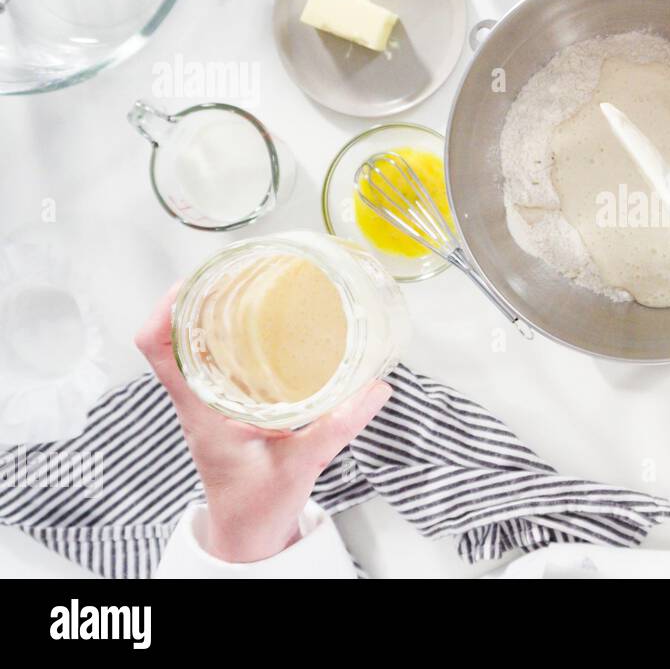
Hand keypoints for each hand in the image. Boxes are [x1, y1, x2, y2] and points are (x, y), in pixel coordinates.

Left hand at [135, 283, 391, 562]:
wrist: (248, 536)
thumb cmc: (259, 506)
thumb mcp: (300, 466)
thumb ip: (336, 428)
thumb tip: (376, 388)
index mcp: (201, 410)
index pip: (158, 349)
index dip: (167, 309)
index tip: (195, 280)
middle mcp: (198, 401)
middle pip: (175, 335)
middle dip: (197, 297)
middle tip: (235, 270)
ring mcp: (210, 405)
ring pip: (195, 346)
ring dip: (213, 314)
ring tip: (249, 287)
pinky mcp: (228, 410)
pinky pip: (219, 363)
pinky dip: (233, 337)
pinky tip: (266, 329)